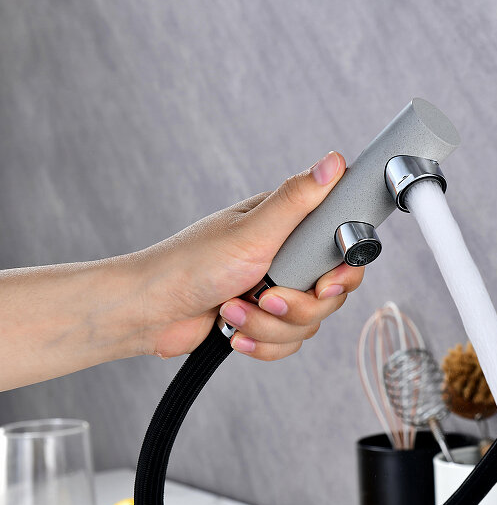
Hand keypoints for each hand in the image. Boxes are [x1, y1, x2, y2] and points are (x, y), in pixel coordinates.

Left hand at [138, 151, 363, 361]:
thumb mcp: (252, 230)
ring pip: (307, 323)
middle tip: (264, 296)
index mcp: (287, 227)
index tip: (323, 284)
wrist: (147, 312)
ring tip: (232, 310)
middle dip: (295, 306)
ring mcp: (273, 291)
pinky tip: (234, 332)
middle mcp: (284, 258)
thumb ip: (298, 199)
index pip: (341, 249)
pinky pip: (287, 343)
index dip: (341, 274)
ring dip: (267, 325)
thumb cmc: (190, 263)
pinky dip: (260, 343)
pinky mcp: (261, 322)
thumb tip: (334, 161)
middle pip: (329, 295)